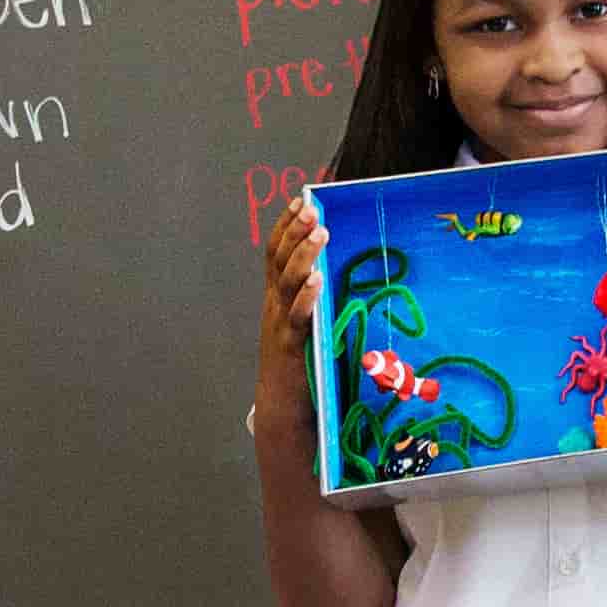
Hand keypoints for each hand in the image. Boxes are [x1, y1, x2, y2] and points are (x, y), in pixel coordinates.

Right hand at [249, 198, 324, 437]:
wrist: (281, 405)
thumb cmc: (299, 362)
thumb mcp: (300, 321)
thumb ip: (309, 296)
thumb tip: (333, 268)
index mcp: (275, 296)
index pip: (274, 252)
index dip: (285, 225)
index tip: (299, 200)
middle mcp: (273, 305)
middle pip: (279, 260)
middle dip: (295, 231)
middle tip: (311, 209)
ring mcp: (279, 324)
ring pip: (287, 282)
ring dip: (303, 255)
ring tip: (320, 233)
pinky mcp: (290, 345)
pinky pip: (297, 316)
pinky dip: (306, 297)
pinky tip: (317, 280)